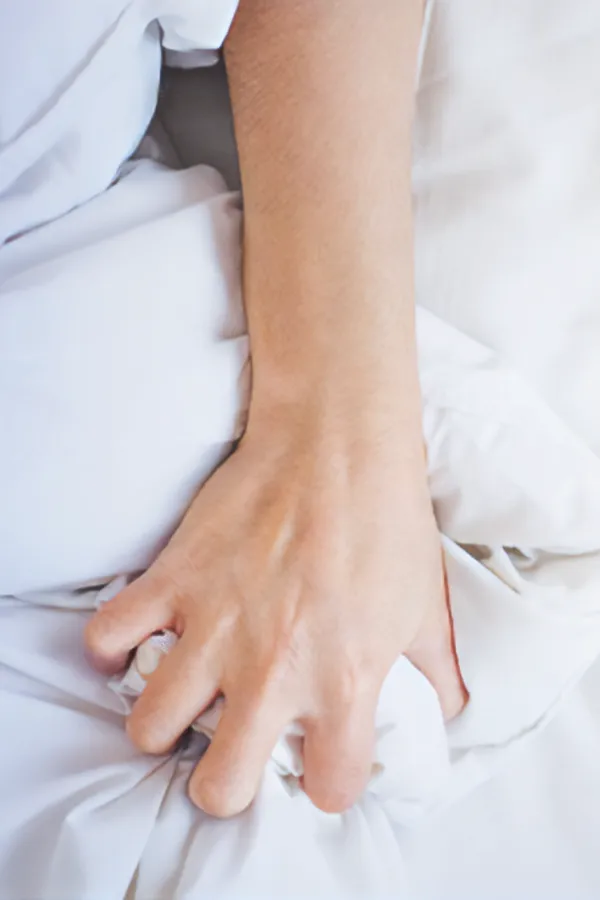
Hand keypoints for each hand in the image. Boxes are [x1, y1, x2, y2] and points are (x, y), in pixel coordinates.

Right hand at [85, 411, 465, 817]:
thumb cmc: (387, 520)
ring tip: (186, 697)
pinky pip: (110, 637)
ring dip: (164, 723)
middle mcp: (273, 670)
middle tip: (235, 747)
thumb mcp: (427, 604)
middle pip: (219, 790)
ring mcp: (215, 626)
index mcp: (346, 682)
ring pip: (149, 728)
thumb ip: (439, 670)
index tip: (325, 759)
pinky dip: (117, 646)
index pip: (332, 788)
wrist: (337, 443)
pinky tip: (144, 637)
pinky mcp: (175, 579)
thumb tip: (452, 708)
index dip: (331, 781)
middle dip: (226, 784)